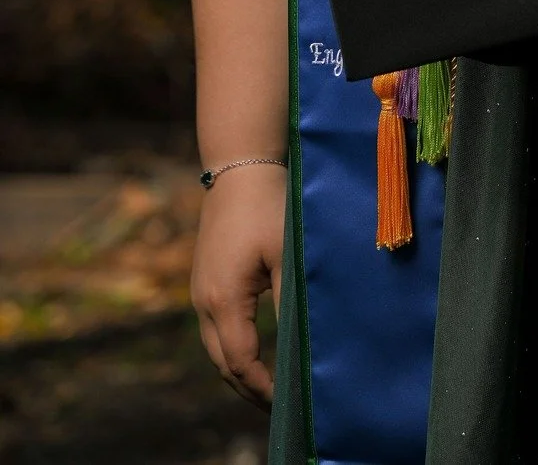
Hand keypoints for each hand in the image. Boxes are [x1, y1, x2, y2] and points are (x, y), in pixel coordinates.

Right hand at [191, 160, 286, 406]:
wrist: (240, 167)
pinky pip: (215, 327)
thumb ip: (289, 302)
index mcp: (223, 301)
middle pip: (223, 363)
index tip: (286, 405)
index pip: (241, 362)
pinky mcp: (205, 280)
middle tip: (279, 406)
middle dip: (248, 388)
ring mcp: (200, 291)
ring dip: (240, 368)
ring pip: (216, 347)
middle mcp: (204, 302)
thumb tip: (301, 346)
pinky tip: (256, 347)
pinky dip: (233, 346)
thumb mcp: (285, 254)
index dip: (263, 388)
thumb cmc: (268, 206)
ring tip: (269, 386)